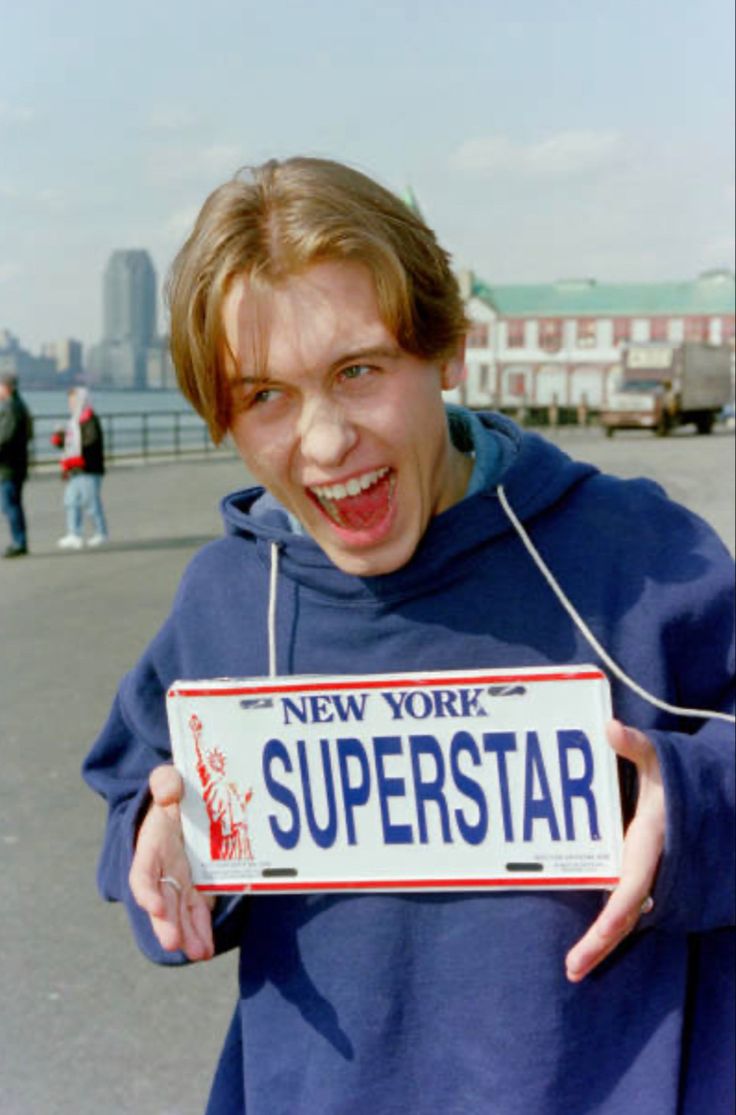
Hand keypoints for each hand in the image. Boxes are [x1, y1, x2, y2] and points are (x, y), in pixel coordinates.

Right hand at [128, 764, 214, 961]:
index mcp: (152, 844)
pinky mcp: (195, 886)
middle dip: (166, 923)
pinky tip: (207, 950)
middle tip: (174, 943)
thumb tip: (169, 789)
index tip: (153, 905)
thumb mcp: (169, 780)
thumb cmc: (174, 792)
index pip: (143, 871)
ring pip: (179, 912)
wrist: (183, 803)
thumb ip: (165, 781)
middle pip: (160, 900)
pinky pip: (197, 911)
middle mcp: (161, 868)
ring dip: (187, 934)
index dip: (146, 889)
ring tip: (198, 954)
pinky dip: (201, 930)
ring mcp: (178, 880)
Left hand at [565, 719, 664, 982]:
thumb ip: (636, 746)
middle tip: (571, 971)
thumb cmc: (682, 777)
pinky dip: (611, 924)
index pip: (629, 893)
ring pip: (627, 916)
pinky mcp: (647, 875)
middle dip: (599, 945)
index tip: (591, 944)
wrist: (718, 794)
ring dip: (602, 940)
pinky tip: (591, 939)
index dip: (610, 921)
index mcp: (650, 847)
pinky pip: (628, 905)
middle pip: (624, 918)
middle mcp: (651, 869)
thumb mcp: (660, 761)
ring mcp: (651, 876)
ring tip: (575, 966)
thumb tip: (611, 728)